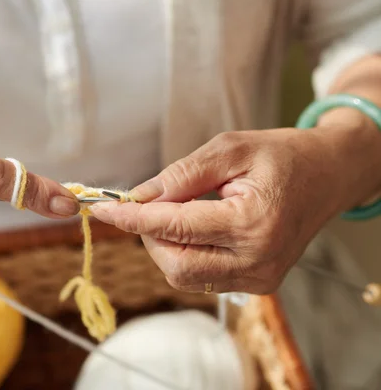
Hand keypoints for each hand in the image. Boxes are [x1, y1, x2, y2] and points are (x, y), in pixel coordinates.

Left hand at [90, 123, 380, 293]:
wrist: (328, 175)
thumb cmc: (283, 155)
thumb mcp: (231, 148)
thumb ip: (183, 174)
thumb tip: (140, 196)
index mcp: (253, 221)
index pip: (174, 226)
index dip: (132, 219)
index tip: (102, 209)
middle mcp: (257, 259)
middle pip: (175, 264)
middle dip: (148, 236)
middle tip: (143, 206)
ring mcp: (259, 277)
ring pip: (186, 275)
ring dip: (164, 246)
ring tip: (174, 212)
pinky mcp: (259, 282)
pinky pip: (203, 276)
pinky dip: (185, 253)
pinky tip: (192, 228)